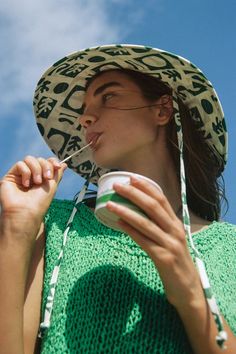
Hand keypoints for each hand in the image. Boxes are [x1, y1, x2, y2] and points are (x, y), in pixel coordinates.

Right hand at [0, 156, 66, 221]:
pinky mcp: (10, 176)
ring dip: (36, 169)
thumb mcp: (52, 186)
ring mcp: (20, 176)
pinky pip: (20, 164)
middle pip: (39, 159)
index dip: (52, 161)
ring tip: (36, 182)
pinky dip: (26, 172)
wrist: (26, 212)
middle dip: (45, 166)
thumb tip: (64, 164)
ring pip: (30, 159)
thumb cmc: (40, 203)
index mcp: (41, 178)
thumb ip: (57, 173)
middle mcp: (31, 176)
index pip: (46, 162)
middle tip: (47, 178)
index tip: (57, 166)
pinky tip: (25, 185)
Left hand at [106, 176, 203, 309]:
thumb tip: (136, 211)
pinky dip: (130, 231)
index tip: (131, 178)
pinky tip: (118, 224)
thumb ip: (158, 225)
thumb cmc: (175, 260)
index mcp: (176, 223)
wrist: (187, 288)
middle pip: (153, 207)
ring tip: (110, 204)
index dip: (146, 187)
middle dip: (134, 194)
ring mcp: (170, 244)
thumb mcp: (170, 238)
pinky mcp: (163, 258)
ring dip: (126, 211)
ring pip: (145, 223)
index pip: (161, 199)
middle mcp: (174, 230)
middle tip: (117, 186)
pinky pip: (143, 241)